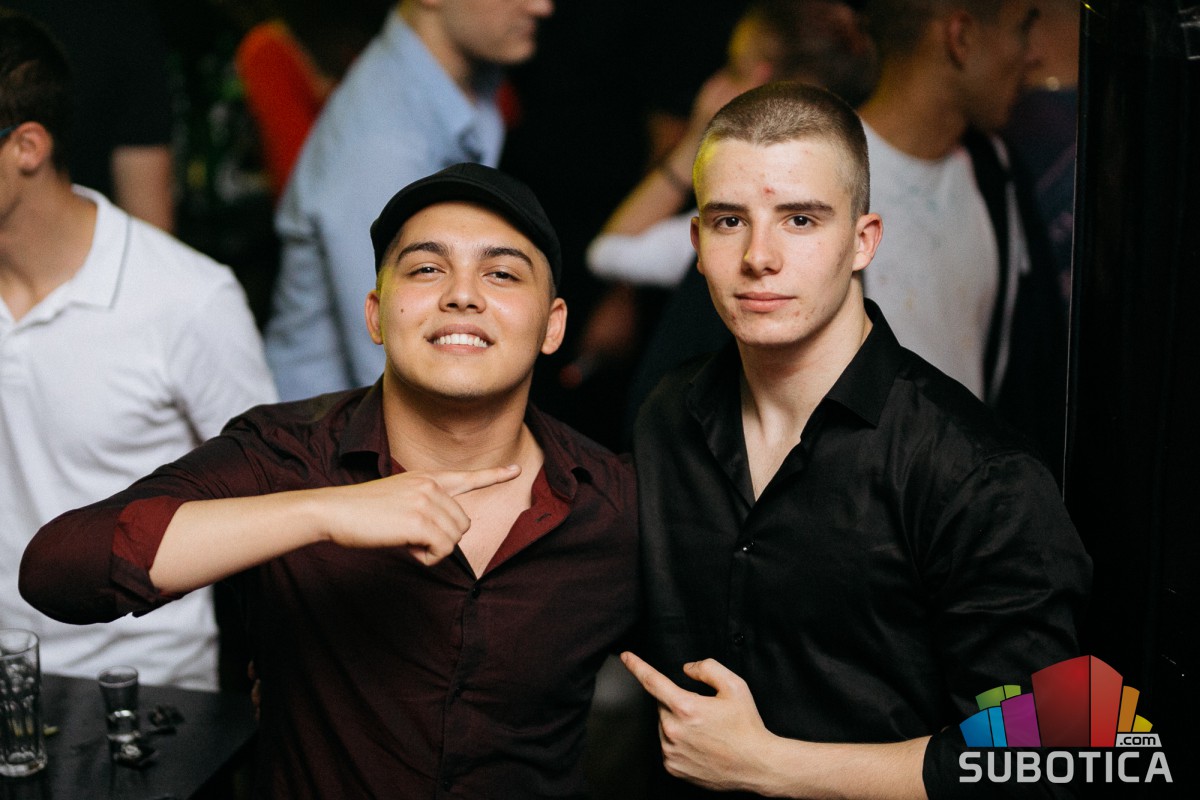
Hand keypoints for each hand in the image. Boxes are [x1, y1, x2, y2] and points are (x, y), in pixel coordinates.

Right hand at [319, 465, 519, 564]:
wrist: (333, 511)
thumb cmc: (360, 512)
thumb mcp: (398, 499)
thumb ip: (425, 507)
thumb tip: (444, 533)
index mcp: (426, 477)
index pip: (467, 477)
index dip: (494, 476)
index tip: (516, 471)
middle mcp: (431, 485)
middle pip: (463, 524)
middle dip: (442, 540)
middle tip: (411, 538)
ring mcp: (427, 500)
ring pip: (455, 539)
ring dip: (432, 550)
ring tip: (404, 540)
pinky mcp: (420, 520)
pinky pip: (442, 550)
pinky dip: (427, 558)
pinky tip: (406, 546)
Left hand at [621, 651, 775, 792]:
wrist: (757, 764)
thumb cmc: (747, 725)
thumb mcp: (734, 685)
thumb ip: (707, 668)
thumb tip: (687, 669)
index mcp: (686, 707)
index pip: (652, 681)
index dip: (637, 666)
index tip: (626, 656)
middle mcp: (673, 730)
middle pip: (662, 704)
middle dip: (677, 702)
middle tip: (703, 711)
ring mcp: (671, 751)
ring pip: (664, 725)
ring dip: (677, 722)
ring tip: (705, 731)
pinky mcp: (673, 767)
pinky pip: (667, 746)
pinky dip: (678, 741)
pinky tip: (700, 744)